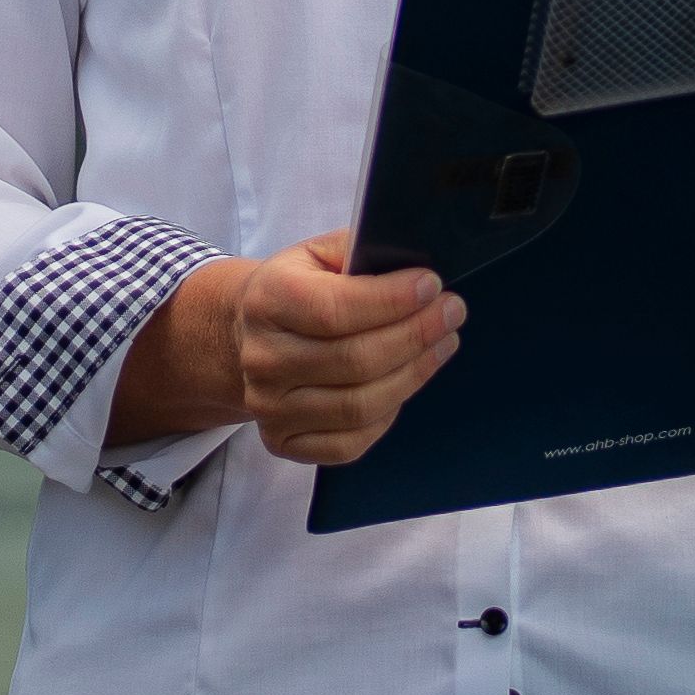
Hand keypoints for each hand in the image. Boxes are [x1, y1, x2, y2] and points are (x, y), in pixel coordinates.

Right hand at [112, 229, 461, 463]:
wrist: (243, 334)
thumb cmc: (295, 289)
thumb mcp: (318, 254)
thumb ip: (361, 251)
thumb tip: (416, 266)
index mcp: (266, 301)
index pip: (334, 310)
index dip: (391, 301)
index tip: (432, 286)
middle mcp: (262, 358)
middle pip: (355, 361)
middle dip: (415, 335)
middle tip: (451, 313)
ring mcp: (270, 407)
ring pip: (359, 406)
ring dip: (413, 374)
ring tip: (442, 344)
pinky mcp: (282, 441)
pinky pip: (350, 443)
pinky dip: (387, 416)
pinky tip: (405, 384)